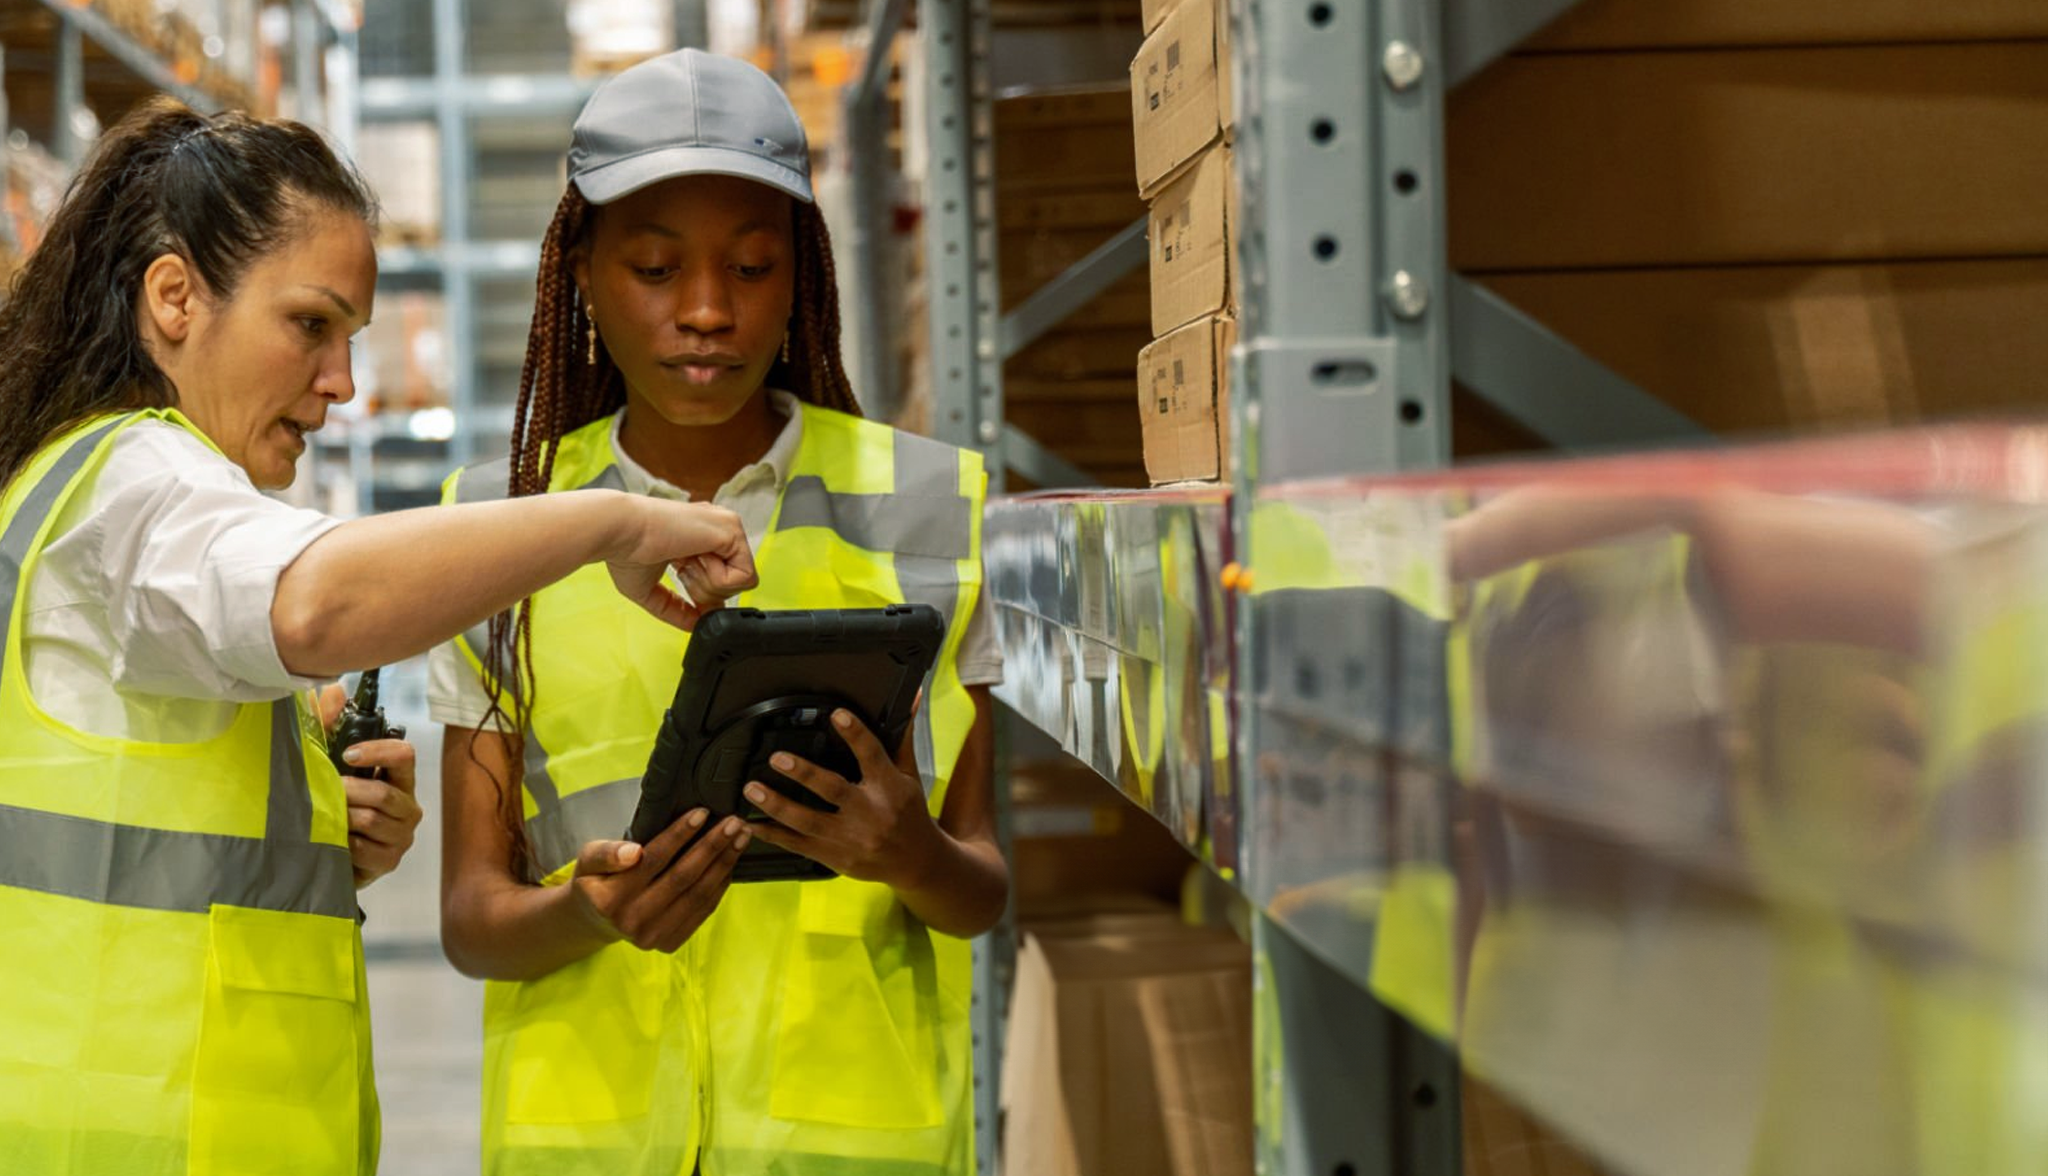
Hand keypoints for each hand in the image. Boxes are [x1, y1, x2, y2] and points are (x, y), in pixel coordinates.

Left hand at [318, 684, 423, 887]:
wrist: (326, 855)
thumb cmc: (333, 805)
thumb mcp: (328, 763)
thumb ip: (329, 725)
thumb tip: (334, 689)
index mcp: (398, 779)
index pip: (404, 755)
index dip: (377, 752)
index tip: (347, 755)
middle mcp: (408, 806)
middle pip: (384, 795)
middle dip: (348, 793)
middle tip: (327, 794)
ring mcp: (401, 836)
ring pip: (371, 821)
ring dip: (343, 819)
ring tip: (329, 818)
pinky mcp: (389, 862)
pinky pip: (364, 849)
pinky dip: (343, 844)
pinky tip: (335, 842)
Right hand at [567, 809, 748, 951]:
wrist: (596, 921)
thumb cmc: (596, 882)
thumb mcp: (587, 860)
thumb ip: (606, 852)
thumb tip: (633, 852)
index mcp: (610, 898)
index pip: (653, 859)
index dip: (680, 834)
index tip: (702, 812)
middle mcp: (633, 920)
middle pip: (683, 877)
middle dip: (712, 846)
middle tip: (733, 822)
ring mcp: (653, 936)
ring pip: (698, 894)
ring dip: (723, 863)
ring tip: (740, 838)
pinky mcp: (670, 943)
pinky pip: (702, 911)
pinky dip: (720, 885)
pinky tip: (729, 863)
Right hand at [607, 497, 758, 629]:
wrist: (619, 530)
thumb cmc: (624, 551)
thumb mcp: (651, 589)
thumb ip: (676, 609)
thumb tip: (695, 626)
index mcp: (701, 535)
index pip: (723, 575)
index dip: (704, 590)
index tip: (682, 578)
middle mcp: (718, 528)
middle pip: (737, 581)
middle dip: (707, 589)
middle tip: (682, 568)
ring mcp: (728, 526)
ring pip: (744, 580)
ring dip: (709, 584)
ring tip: (685, 563)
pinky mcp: (732, 530)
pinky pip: (745, 576)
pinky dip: (717, 579)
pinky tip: (693, 559)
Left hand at [744, 709, 940, 887]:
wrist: (916, 862)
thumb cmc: (909, 813)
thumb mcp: (909, 774)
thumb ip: (902, 737)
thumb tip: (912, 698)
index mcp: (890, 788)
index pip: (872, 755)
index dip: (855, 734)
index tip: (837, 715)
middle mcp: (870, 814)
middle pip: (834, 791)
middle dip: (804, 773)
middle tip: (777, 758)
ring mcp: (851, 839)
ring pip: (809, 822)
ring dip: (778, 805)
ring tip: (753, 790)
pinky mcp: (836, 857)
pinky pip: (799, 845)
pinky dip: (773, 834)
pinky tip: (752, 823)